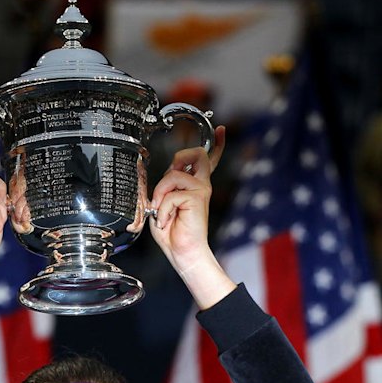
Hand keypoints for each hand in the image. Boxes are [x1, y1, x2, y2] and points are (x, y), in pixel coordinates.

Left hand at [148, 126, 235, 307]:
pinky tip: (167, 220)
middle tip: (168, 182)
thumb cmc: (172, 232)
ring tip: (161, 210)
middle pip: (197, 153)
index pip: (208, 160)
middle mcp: (202, 185)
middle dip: (179, 158)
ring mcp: (202, 190)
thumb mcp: (162, 204)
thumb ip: (164, 187)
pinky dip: (163, 209)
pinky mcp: (198, 198)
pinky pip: (171, 194)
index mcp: (194, 186)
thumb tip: (162, 176)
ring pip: (174, 174)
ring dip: (160, 193)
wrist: (182, 252)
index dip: (217, 144)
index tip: (223, 130)